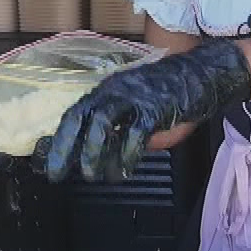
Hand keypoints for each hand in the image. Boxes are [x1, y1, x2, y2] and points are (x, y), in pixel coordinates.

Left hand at [39, 40, 250, 182]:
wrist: (204, 74)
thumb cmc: (170, 94)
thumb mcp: (136, 107)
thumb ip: (119, 127)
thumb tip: (97, 156)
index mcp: (107, 90)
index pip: (74, 114)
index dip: (57, 139)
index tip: (45, 163)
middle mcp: (116, 90)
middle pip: (81, 116)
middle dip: (64, 147)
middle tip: (57, 174)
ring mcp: (135, 97)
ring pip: (102, 122)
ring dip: (93, 151)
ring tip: (92, 175)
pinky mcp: (156, 108)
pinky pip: (135, 133)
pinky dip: (127, 155)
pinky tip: (124, 170)